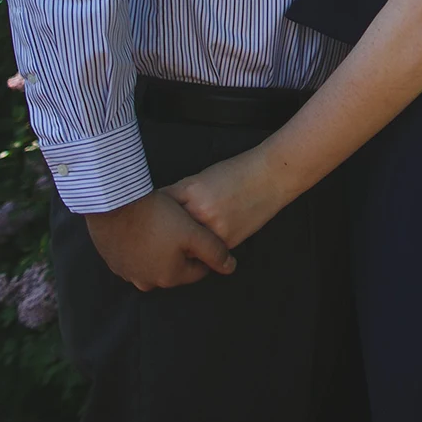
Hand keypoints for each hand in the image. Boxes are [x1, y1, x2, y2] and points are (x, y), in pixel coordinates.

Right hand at [85, 191, 235, 291]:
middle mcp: (146, 282)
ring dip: (161, 249)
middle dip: (182, 251)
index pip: (198, 270)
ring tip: (162, 226)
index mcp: (169, 277)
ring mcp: (127, 273)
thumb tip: (231, 268)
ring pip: (154, 263)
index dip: (204, 250)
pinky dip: (142, 247)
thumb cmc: (157, 217)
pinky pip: (135, 257)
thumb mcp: (193, 233)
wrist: (114, 205)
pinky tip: (144, 228)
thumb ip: (214, 252)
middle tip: (181, 227)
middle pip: (175, 268)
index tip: (199, 232)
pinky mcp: (113, 262)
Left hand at [164, 148, 289, 249]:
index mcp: (191, 192)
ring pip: (186, 245)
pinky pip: (206, 249)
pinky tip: (207, 237)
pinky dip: (203, 246)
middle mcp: (200, 213)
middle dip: (165, 232)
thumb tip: (163, 212)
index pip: (160, 208)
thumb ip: (182, 195)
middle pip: (170, 231)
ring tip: (182, 239)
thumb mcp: (203, 177)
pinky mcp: (228, 242)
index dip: (154, 213)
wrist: (272, 176)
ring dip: (182, 244)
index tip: (148, 218)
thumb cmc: (239, 172)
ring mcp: (215, 230)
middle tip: (160, 234)